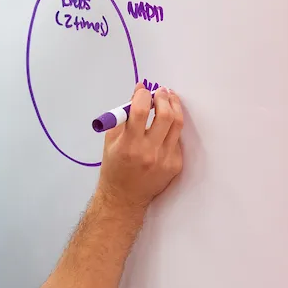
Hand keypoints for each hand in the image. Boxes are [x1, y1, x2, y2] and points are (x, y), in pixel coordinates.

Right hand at [94, 83, 183, 212]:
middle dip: (163, 97)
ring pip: (177, 125)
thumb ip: (124, 117)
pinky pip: (177, 140)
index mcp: (128, 145)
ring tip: (169, 98)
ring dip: (174, 107)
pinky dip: (172, 128)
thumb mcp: (110, 141)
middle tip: (161, 91)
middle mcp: (149, 152)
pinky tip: (166, 125)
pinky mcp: (175, 165)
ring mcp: (165, 160)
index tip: (143, 89)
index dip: (143, 95)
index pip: (140, 111)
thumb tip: (139, 93)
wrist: (124, 198)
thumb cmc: (114, 167)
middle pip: (165, 115)